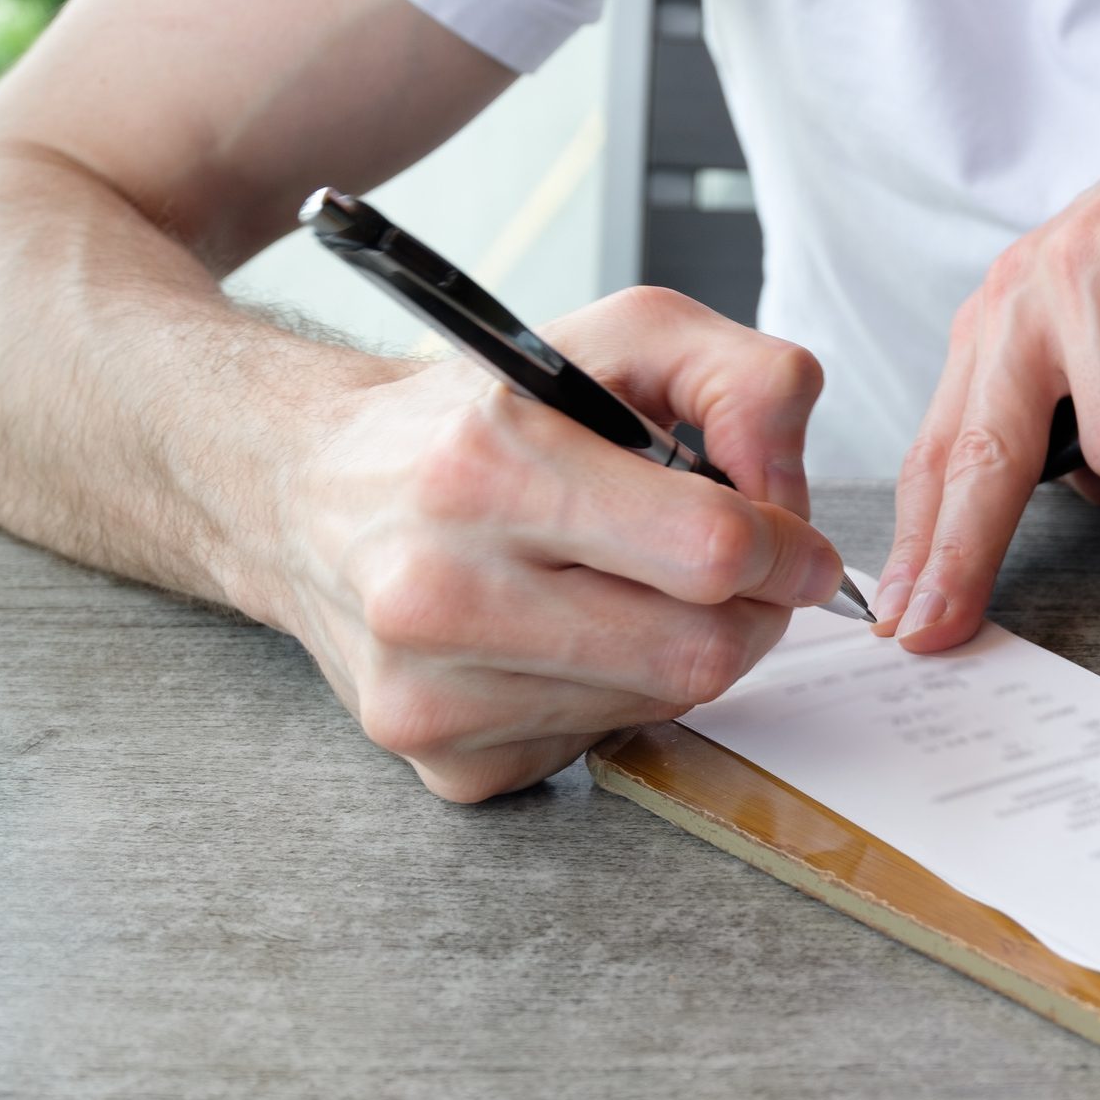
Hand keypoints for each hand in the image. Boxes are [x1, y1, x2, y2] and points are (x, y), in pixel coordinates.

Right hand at [260, 288, 838, 801]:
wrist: (306, 491)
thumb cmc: (471, 415)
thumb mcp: (614, 336)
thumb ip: (741, 379)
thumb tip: (793, 499)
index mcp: (483, 464)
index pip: (710, 549)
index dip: (784, 546)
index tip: (791, 542)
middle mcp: (439, 589)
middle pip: (701, 652)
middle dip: (751, 610)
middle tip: (733, 574)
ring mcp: (431, 693)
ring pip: (661, 707)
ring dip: (680, 650)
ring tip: (628, 589)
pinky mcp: (442, 763)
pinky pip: (602, 747)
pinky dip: (615, 695)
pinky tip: (566, 639)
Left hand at [874, 56, 1099, 650]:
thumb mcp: (1099, 321)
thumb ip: (1066, 408)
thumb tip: (1073, 497)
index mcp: (1000, 319)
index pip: (941, 449)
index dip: (920, 543)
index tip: (899, 616)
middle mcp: (1032, 296)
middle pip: (984, 458)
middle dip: (962, 555)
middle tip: (942, 626)